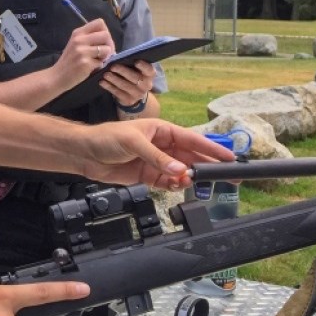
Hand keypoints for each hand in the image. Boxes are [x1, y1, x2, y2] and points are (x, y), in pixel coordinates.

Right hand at [52, 19, 114, 91]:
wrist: (56, 77)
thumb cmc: (68, 61)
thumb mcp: (75, 44)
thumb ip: (89, 39)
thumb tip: (109, 41)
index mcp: (78, 33)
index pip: (100, 23)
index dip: (105, 32)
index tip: (102, 42)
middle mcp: (79, 39)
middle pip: (106, 35)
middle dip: (109, 45)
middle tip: (104, 54)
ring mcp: (82, 51)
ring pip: (107, 49)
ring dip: (106, 57)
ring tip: (98, 61)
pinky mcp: (85, 63)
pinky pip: (102, 63)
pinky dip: (99, 66)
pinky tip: (92, 68)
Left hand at [80, 120, 236, 190]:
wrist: (86, 152)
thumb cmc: (107, 137)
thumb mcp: (134, 142)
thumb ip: (157, 157)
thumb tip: (180, 169)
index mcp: (162, 129)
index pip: (192, 138)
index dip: (211, 148)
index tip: (229, 156)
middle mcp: (162, 145)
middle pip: (191, 156)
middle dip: (206, 166)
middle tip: (224, 176)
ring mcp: (156, 161)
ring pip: (180, 171)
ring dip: (187, 177)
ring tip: (189, 181)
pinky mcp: (147, 175)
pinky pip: (167, 182)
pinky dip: (173, 185)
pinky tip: (176, 185)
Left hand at [99, 60, 153, 107]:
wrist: (133, 94)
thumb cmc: (132, 75)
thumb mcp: (134, 69)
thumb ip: (129, 62)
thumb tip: (114, 56)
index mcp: (149, 75)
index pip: (149, 70)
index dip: (144, 66)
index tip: (136, 62)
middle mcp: (146, 85)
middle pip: (135, 78)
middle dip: (123, 71)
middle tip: (113, 67)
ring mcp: (137, 94)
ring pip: (125, 86)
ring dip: (114, 79)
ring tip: (105, 74)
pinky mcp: (128, 100)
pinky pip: (118, 93)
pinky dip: (109, 87)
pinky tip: (102, 82)